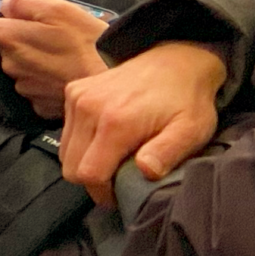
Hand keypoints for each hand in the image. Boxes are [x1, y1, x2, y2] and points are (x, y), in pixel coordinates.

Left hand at [0, 0, 111, 118]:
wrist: (116, 84)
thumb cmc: (89, 41)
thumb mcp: (59, 9)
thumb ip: (25, 4)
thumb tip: (4, 8)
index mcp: (12, 38)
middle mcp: (11, 64)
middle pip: (3, 47)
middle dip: (17, 41)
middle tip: (47, 38)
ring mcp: (24, 87)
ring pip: (18, 68)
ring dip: (32, 61)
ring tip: (61, 58)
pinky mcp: (38, 106)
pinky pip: (33, 87)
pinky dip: (43, 80)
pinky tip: (62, 76)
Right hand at [60, 41, 226, 206]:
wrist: (175, 60)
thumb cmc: (187, 101)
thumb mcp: (190, 131)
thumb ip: (166, 152)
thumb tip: (144, 171)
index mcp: (115, 122)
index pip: (88, 174)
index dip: (103, 193)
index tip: (122, 195)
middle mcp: (88, 108)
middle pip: (70, 165)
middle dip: (92, 181)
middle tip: (118, 180)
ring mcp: (77, 97)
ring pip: (64, 150)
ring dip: (84, 161)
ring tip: (112, 160)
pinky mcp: (73, 90)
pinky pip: (66, 130)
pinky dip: (80, 142)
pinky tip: (105, 138)